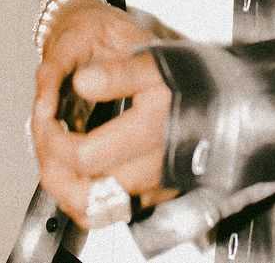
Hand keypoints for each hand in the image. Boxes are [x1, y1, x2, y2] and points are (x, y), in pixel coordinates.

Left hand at [31, 0, 173, 227]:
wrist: (228, 95)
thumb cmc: (191, 76)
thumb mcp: (154, 62)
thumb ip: (117, 74)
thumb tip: (80, 82)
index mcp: (148, 132)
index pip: (84, 156)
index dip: (55, 143)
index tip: (47, 124)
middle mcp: (152, 168)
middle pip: (86, 195)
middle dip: (55, 175)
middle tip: (46, 151)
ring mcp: (156, 186)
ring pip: (98, 211)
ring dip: (69, 194)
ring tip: (57, 166)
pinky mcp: (161, 194)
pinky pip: (116, 211)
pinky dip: (92, 200)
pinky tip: (84, 178)